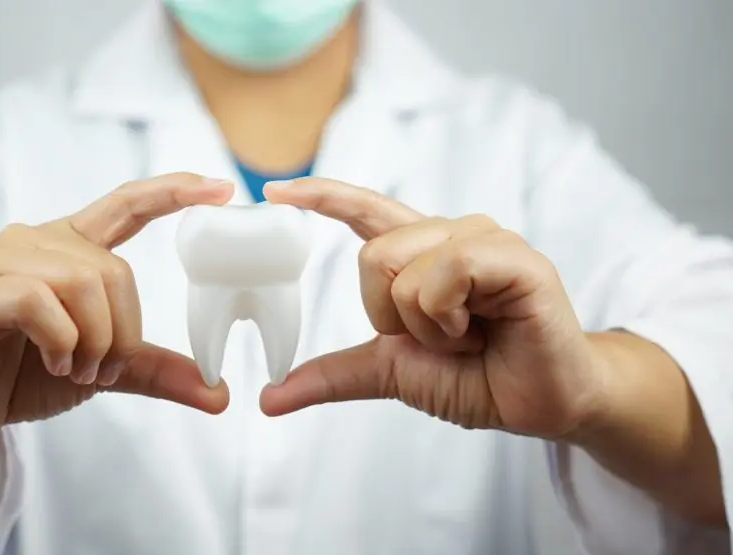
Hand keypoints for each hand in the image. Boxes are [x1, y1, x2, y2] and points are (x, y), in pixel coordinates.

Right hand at [0, 173, 233, 440]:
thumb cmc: (25, 373)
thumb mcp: (105, 370)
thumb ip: (156, 371)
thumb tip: (220, 395)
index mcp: (71, 248)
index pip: (127, 205)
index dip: (173, 192)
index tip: (222, 188)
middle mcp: (37, 241)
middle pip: (114, 271)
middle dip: (121, 333)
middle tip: (100, 371)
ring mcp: (3, 260)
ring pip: (82, 282)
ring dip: (91, 341)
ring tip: (73, 369)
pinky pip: (38, 301)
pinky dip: (59, 339)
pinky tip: (51, 361)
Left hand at [260, 178, 603, 438]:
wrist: (539, 405)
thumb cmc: (476, 377)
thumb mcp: (391, 372)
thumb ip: (336, 374)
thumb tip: (272, 398)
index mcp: (421, 253)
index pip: (364, 210)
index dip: (321, 196)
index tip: (275, 191)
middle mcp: (451, 234)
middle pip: (372, 256)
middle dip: (392, 318)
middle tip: (441, 339)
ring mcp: (484, 240)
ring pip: (403, 268)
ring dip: (424, 325)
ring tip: (466, 337)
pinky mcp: (515, 257)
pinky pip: (446, 271)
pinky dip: (448, 315)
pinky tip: (482, 329)